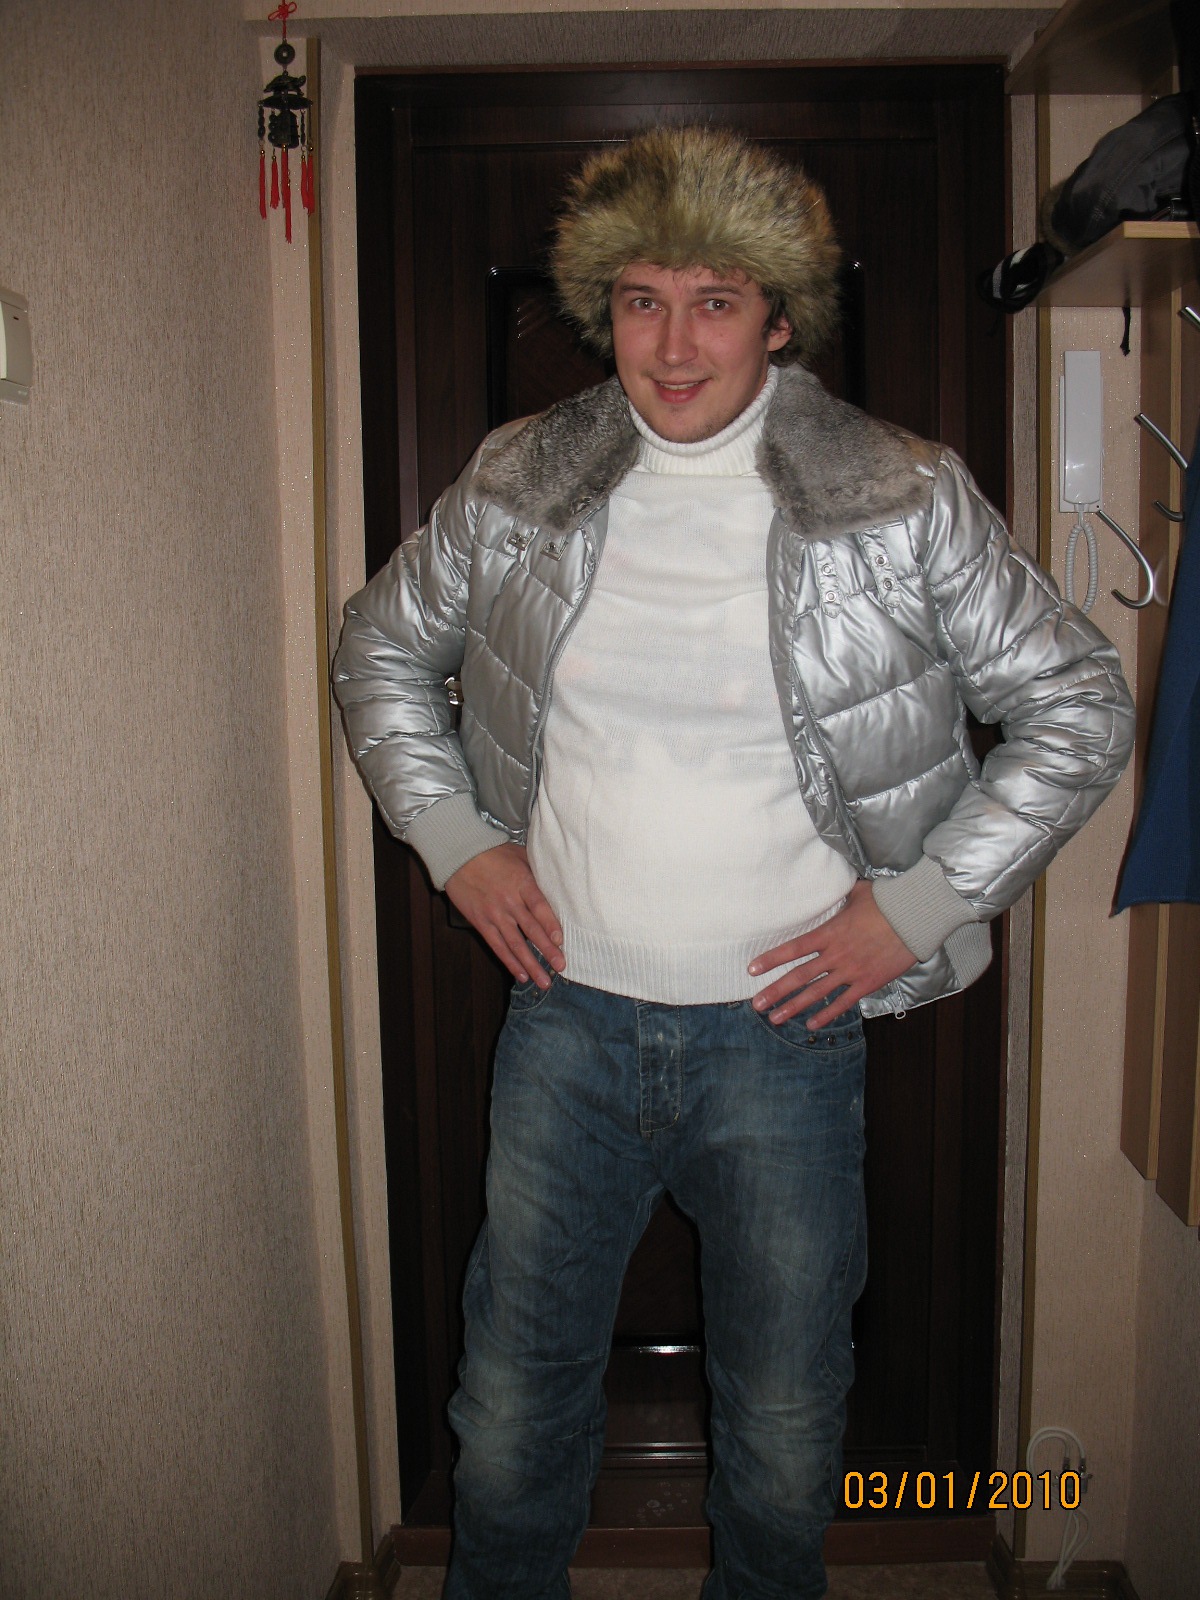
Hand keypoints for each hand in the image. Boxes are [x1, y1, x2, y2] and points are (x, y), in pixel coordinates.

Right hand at [445, 844, 564, 988]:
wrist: (460, 855)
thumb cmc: (494, 853)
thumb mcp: (521, 856)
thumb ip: (537, 874)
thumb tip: (558, 887)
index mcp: (522, 883)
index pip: (539, 907)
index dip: (550, 925)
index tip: (560, 941)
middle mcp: (509, 901)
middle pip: (531, 930)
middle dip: (547, 951)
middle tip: (561, 967)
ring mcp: (494, 914)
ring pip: (515, 944)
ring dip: (530, 964)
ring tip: (544, 982)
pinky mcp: (481, 922)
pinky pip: (497, 946)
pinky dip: (509, 961)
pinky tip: (521, 975)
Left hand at [748, 879, 915, 1028]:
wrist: (914, 918)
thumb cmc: (886, 901)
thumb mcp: (857, 893)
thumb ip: (840, 895)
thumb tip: (832, 879)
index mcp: (829, 933)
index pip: (793, 949)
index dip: (771, 960)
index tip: (752, 969)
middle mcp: (836, 955)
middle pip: (799, 977)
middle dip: (776, 992)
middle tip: (757, 1005)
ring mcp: (851, 971)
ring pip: (817, 994)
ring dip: (794, 1007)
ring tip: (776, 1018)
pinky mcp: (867, 983)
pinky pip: (843, 1003)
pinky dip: (827, 1015)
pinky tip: (812, 1024)